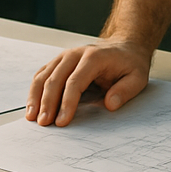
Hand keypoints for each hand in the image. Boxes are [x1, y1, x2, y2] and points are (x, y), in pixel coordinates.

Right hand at [26, 40, 152, 127]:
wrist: (125, 47)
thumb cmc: (130, 64)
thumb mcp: (138, 77)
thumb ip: (125, 90)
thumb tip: (110, 104)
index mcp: (94, 57)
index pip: (75, 81)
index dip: (67, 102)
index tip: (61, 121)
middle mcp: (76, 54)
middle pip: (55, 79)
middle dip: (47, 103)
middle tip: (43, 124)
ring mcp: (65, 56)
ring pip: (44, 75)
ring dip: (35, 97)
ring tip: (32, 117)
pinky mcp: (59, 62)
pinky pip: (42, 74)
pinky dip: (35, 90)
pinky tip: (32, 106)